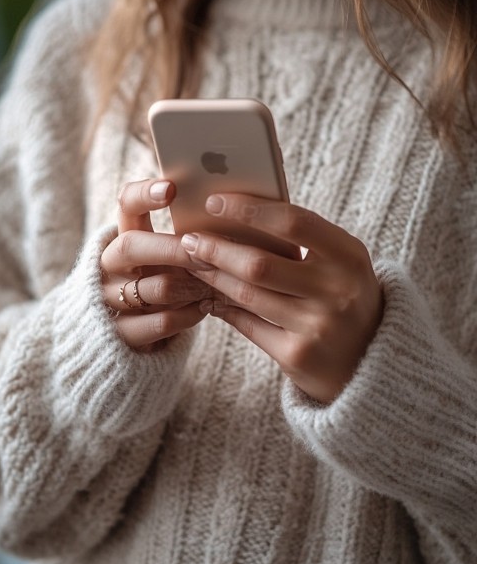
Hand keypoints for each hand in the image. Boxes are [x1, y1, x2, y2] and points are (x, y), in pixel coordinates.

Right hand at [100, 179, 212, 348]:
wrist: (131, 335)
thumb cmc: (162, 285)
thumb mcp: (166, 260)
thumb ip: (186, 239)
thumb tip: (230, 216)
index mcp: (122, 238)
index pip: (125, 205)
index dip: (144, 194)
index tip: (171, 188)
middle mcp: (109, 266)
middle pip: (132, 246)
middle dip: (177, 249)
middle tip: (209, 252)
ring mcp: (110, 300)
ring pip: (156, 287)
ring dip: (193, 287)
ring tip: (215, 285)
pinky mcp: (120, 334)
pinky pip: (162, 322)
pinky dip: (190, 315)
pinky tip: (205, 309)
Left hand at [181, 193, 383, 403]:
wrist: (374, 362)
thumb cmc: (346, 297)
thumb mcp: (341, 264)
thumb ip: (303, 239)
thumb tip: (238, 212)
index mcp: (350, 256)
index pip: (293, 222)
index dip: (248, 210)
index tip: (214, 201)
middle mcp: (337, 291)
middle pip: (260, 263)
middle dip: (217, 249)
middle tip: (189, 240)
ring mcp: (318, 326)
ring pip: (247, 295)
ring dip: (214, 278)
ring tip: (195, 265)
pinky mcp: (298, 355)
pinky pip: (248, 325)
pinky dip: (225, 309)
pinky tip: (211, 297)